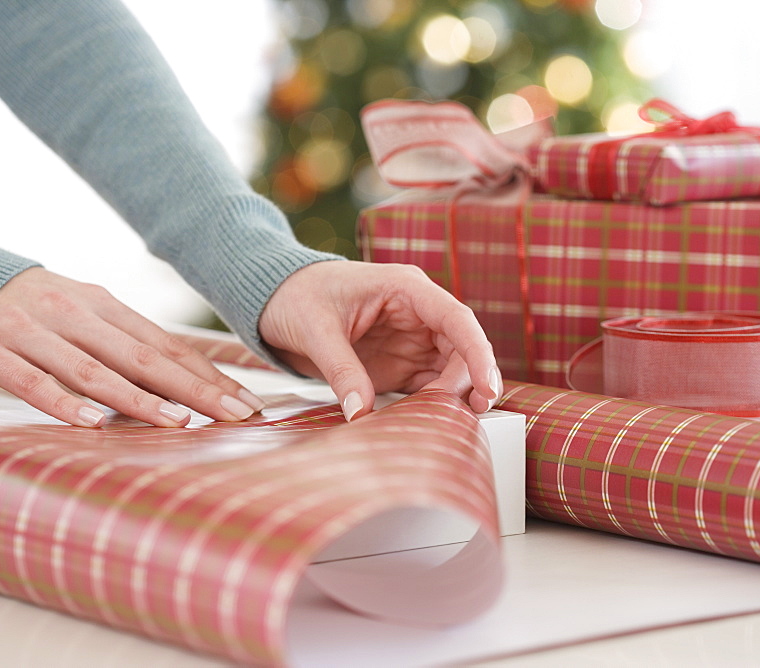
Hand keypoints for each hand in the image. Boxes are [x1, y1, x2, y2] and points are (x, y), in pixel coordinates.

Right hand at [0, 267, 264, 427]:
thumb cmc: (38, 310)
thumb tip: (186, 380)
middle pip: (144, 358)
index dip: (207, 375)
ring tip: (178, 421)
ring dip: (139, 399)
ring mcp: (33, 332)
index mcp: (105, 307)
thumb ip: (126, 343)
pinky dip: (61, 403)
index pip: (166, 345)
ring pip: (94, 371)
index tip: (244, 401)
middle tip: (235, 416)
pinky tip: (91, 423)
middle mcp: (75, 316)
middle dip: (194, 389)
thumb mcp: (86, 315)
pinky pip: (31, 381)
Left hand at [259, 261, 501, 420]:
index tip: (486, 386)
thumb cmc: (296, 294)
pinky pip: (425, 387)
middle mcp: (416, 314)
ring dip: (453, 397)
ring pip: (449, 370)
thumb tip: (361, 413)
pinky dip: (430, 406)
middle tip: (468, 414)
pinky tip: (428, 423)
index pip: (456, 319)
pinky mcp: (398, 363)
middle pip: (461, 348)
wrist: (273, 298)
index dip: (478, 352)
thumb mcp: (315, 330)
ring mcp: (410, 340)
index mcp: (405, 289)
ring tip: (449, 423)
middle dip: (470, 382)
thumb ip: (342, 370)